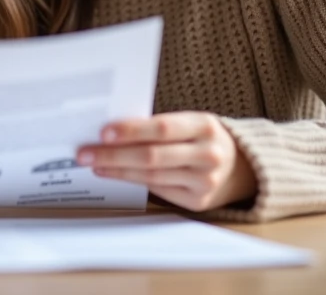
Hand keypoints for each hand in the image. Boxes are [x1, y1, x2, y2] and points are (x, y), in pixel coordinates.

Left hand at [77, 112, 256, 212]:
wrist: (241, 167)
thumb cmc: (202, 138)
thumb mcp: (191, 123)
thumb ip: (160, 125)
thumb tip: (112, 129)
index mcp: (205, 125)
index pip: (163, 128)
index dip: (132, 130)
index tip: (103, 131)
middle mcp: (208, 154)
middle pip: (153, 156)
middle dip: (114, 154)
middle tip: (84, 153)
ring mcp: (205, 181)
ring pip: (152, 176)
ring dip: (117, 170)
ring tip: (93, 164)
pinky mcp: (198, 202)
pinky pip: (158, 190)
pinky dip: (132, 181)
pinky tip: (113, 174)